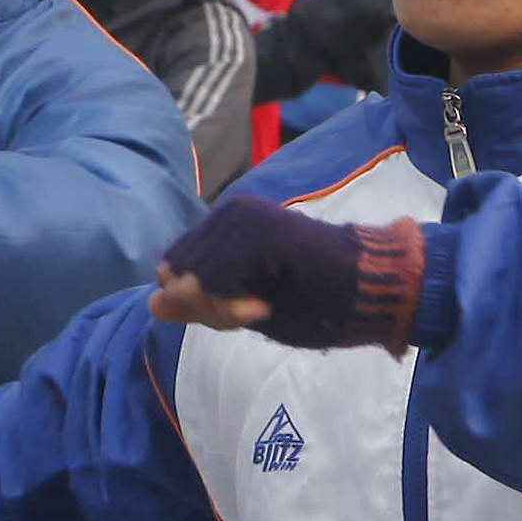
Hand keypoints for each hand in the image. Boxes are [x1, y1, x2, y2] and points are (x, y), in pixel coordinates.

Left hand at [150, 190, 425, 349]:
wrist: (369, 289)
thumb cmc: (316, 298)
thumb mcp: (244, 306)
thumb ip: (200, 302)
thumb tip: (152, 301)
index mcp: (226, 224)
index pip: (173, 269)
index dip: (199, 300)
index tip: (243, 307)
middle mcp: (230, 211)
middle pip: (177, 276)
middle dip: (209, 306)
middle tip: (256, 308)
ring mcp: (242, 217)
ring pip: (192, 281)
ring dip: (223, 309)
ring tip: (265, 305)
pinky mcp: (256, 233)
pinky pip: (213, 285)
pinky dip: (233, 308)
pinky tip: (267, 305)